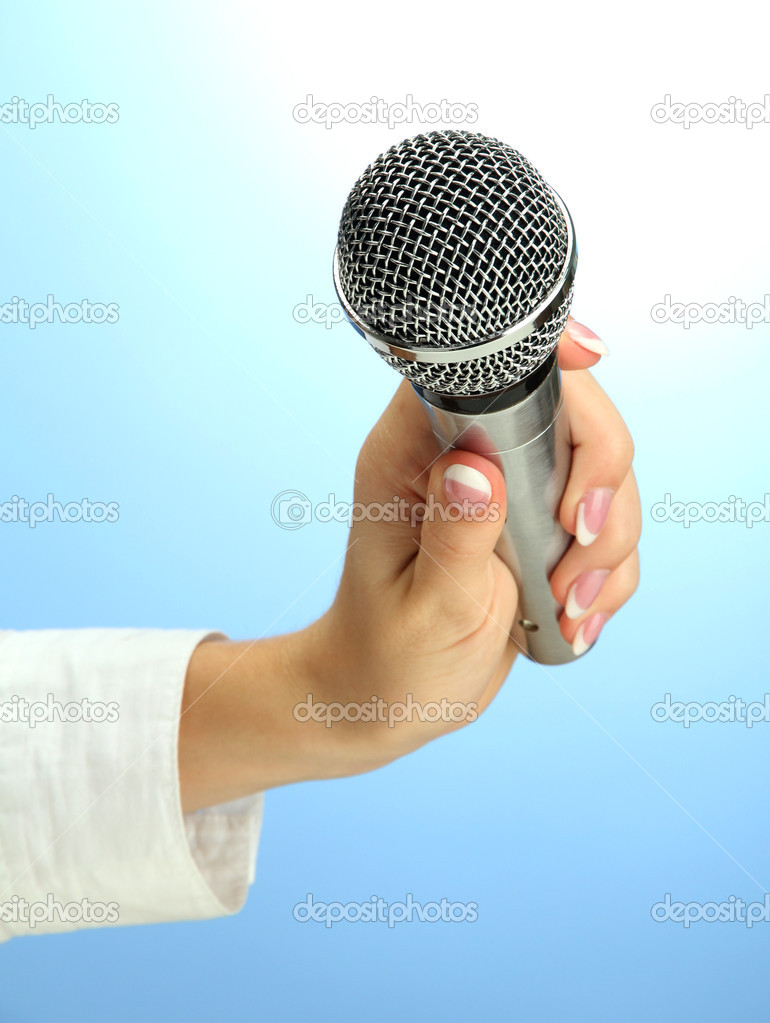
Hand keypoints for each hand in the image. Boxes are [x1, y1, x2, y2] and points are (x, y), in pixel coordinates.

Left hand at [179, 319, 639, 809]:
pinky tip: (569, 620)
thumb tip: (478, 467)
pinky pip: (604, 527)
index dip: (546, 356)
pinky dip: (605, 577)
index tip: (593, 363)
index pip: (482, 370)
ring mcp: (507, 491)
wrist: (386, 699)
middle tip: (579, 549)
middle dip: (598, 485)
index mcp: (412, 454)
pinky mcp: (536, 527)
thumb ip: (455, 537)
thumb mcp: (424, 607)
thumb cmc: (386, 656)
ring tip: (566, 607)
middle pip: (570, 415)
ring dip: (607, 546)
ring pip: (601, 476)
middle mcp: (464, 458)